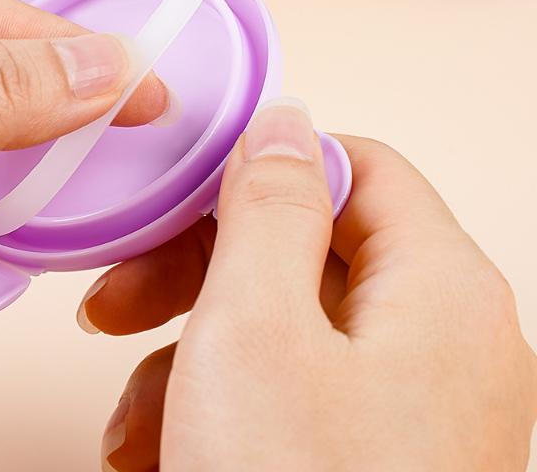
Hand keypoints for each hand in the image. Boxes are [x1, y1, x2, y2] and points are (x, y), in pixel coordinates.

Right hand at [79, 100, 536, 471]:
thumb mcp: (256, 328)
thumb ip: (269, 206)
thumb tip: (283, 119)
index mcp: (438, 288)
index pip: (356, 168)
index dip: (265, 167)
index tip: (182, 194)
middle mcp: (439, 342)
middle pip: (307, 251)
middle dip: (199, 272)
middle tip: (117, 300)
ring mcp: (407, 409)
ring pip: (281, 332)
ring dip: (188, 360)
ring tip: (131, 423)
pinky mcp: (366, 459)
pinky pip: (287, 400)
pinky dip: (216, 413)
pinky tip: (156, 460)